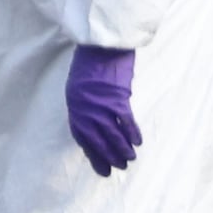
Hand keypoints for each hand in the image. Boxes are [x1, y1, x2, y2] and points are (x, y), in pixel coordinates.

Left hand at [68, 46, 140, 175]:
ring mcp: (101, 107)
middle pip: (97, 140)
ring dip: (122, 150)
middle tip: (118, 167)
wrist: (100, 45)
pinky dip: (133, 133)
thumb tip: (95, 118)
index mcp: (75, 107)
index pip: (82, 138)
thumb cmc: (89, 60)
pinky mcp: (118, 100)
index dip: (92, 154)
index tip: (101, 166)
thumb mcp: (78, 84)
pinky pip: (126, 122)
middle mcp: (86, 111)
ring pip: (113, 135)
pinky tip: (138, 142)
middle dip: (108, 156)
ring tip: (129, 159)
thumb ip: (85, 103)